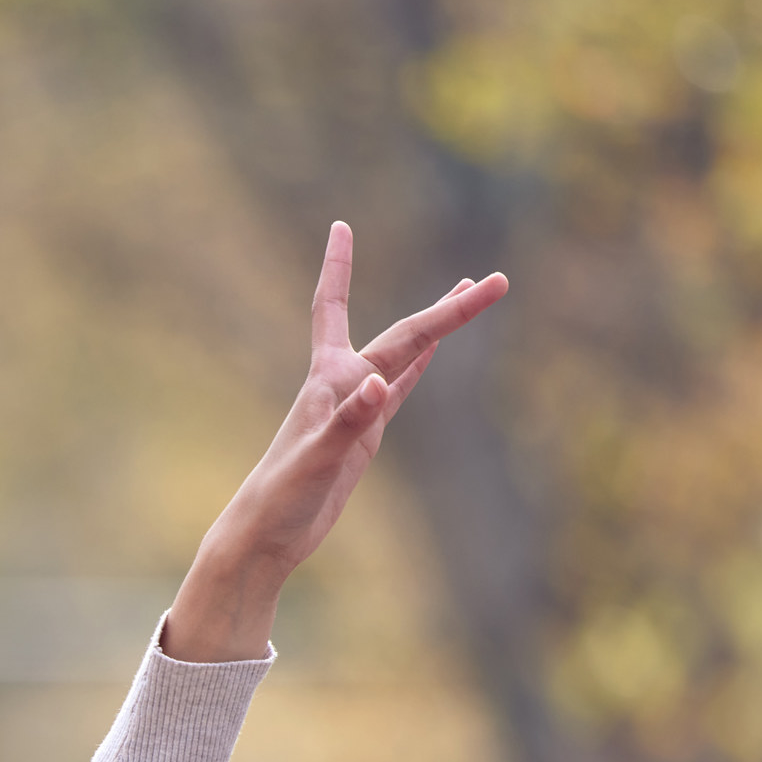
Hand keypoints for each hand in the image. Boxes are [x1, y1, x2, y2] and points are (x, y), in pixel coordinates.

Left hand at [165, 223, 507, 660]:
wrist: (264, 536)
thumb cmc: (281, 497)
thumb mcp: (317, 459)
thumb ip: (348, 422)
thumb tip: (379, 386)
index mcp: (327, 379)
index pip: (334, 307)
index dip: (337, 266)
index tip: (340, 225)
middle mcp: (342, 384)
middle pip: (403, 334)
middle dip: (449, 308)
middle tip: (497, 280)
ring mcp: (355, 407)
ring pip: (404, 353)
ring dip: (436, 326)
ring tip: (468, 290)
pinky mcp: (363, 436)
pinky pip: (399, 389)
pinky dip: (419, 367)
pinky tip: (435, 352)